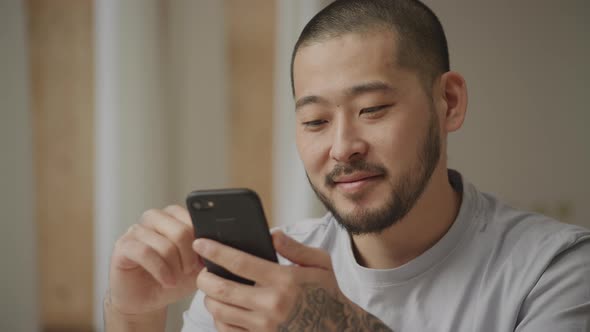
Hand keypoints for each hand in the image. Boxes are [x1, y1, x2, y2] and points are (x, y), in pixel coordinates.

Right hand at [108, 205, 203, 316]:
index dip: (201, 239)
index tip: (204, 257)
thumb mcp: (196, 267)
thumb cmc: (172, 279)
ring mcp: (136, 230)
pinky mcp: (123, 246)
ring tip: (176, 279)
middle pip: (180, 230)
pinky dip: (160, 270)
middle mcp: (153, 218)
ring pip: (164, 244)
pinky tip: (167, 281)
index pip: (191, 217)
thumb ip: (206, 254)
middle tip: (189, 270)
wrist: (147, 300)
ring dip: (174, 266)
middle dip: (189, 255)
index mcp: (172, 216)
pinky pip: (145, 252)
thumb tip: (217, 245)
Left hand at [194, 231, 391, 331]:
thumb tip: (272, 234)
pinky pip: (227, 330)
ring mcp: (264, 327)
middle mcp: (272, 304)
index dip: (216, 251)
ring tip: (212, 289)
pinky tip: (224, 309)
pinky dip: (219, 318)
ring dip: (209, 298)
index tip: (201, 243)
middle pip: (222, 290)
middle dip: (204, 278)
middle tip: (202, 271)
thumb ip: (295, 248)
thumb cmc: (327, 294)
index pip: (240, 262)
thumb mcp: (320, 264)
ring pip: (220, 311)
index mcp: (285, 280)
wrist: (338, 329)